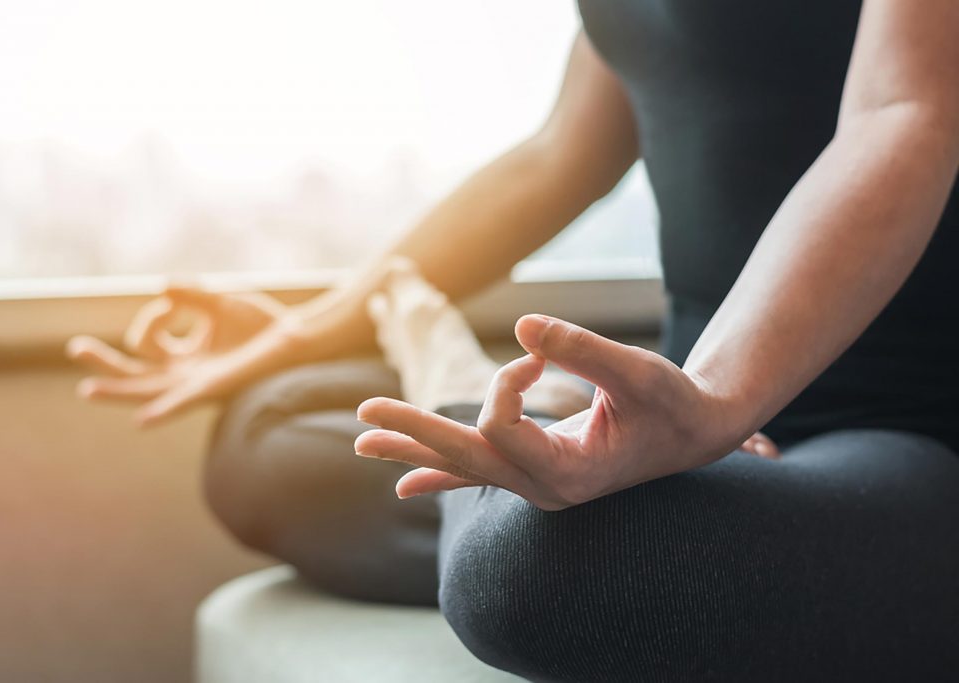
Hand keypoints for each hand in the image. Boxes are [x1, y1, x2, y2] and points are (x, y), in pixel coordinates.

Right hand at [67, 286, 301, 425]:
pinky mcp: (213, 390)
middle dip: (104, 363)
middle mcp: (185, 374)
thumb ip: (191, 296)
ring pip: (147, 391)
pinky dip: (162, 411)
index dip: (152, 316)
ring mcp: (196, 384)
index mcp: (185, 355)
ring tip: (88, 388)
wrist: (295, 338)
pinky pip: (182, 403)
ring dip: (118, 390)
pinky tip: (142, 420)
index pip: (146, 340)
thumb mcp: (220, 303)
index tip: (174, 301)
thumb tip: (162, 286)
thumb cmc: (261, 324)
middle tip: (76, 348)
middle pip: (134, 373)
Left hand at [355, 314, 753, 509]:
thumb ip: (583, 348)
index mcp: (569, 473)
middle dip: (413, 432)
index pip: (501, 428)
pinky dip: (439, 473)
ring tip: (364, 440)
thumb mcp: (638, 372)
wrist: (693, 434)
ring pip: (463, 466)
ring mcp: (535, 485)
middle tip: (363, 417)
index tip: (536, 355)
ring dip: (413, 448)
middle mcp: (544, 489)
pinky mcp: (534, 472)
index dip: (506, 382)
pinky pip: (479, 475)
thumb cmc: (672, 403)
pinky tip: (405, 482)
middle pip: (464, 456)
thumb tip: (523, 325)